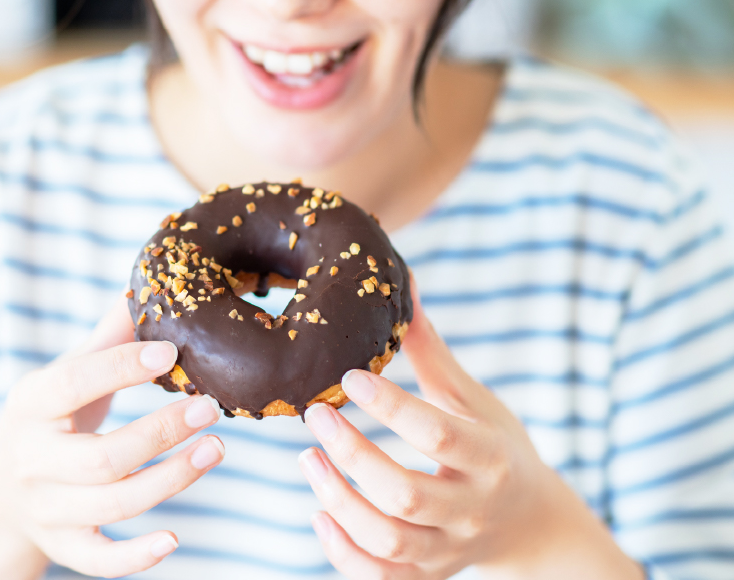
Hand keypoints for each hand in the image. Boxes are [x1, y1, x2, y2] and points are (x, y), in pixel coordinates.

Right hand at [0, 295, 225, 577]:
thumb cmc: (46, 420)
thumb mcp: (61, 377)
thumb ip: (106, 340)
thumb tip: (145, 285)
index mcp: (31, 405)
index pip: (73, 384)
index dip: (121, 367)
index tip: (171, 351)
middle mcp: (34, 461)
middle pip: (103, 457)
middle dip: (161, 433)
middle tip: (211, 408)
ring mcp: (47, 509)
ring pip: (113, 505)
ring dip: (170, 480)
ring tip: (216, 449)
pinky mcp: (63, 546)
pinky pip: (99, 560)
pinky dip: (135, 556)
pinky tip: (174, 539)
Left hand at [298, 278, 643, 579]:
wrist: (529, 523)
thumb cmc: (497, 448)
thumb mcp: (474, 400)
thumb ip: (432, 354)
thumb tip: (405, 286)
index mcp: (491, 459)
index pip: (439, 434)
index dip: (391, 406)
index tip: (349, 376)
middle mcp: (472, 510)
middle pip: (405, 493)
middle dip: (353, 454)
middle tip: (316, 414)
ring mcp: (449, 550)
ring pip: (388, 541)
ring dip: (338, 501)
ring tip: (306, 459)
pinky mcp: (429, 574)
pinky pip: (382, 578)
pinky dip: (344, 552)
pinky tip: (318, 513)